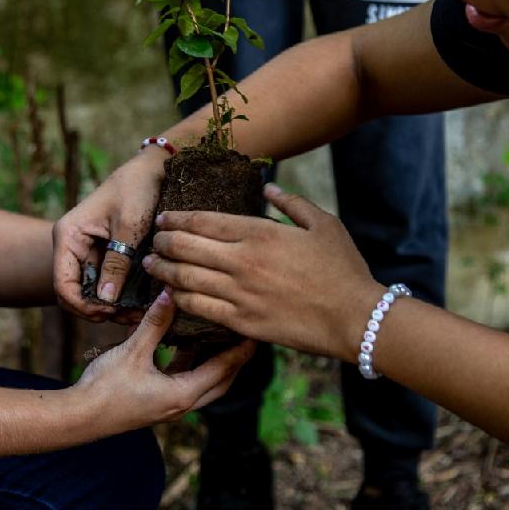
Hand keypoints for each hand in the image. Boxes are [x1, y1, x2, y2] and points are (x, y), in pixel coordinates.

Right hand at [52, 149, 166, 322]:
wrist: (152, 170)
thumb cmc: (137, 190)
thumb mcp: (129, 227)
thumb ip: (117, 263)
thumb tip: (105, 301)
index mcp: (68, 236)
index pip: (62, 283)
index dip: (81, 305)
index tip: (108, 313)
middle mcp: (72, 245)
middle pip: (74, 292)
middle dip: (96, 310)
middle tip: (128, 318)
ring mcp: (87, 251)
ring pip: (90, 291)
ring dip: (110, 306)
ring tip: (137, 314)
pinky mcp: (104, 254)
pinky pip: (105, 281)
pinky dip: (118, 295)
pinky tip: (138, 302)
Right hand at [74, 288, 255, 432]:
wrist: (79, 417)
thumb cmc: (105, 387)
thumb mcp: (132, 351)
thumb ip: (155, 323)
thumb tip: (172, 294)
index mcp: (182, 393)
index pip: (223, 369)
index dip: (241, 349)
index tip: (255, 330)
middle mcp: (181, 403)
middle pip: (222, 381)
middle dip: (236, 359)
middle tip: (246, 333)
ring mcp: (170, 405)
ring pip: (205, 383)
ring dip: (215, 361)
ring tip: (223, 334)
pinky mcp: (158, 402)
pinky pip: (186, 381)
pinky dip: (194, 364)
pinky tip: (189, 344)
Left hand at [142, 184, 385, 359]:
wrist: (356, 318)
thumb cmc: (343, 269)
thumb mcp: (323, 224)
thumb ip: (291, 203)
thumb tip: (268, 186)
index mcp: (260, 233)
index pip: (204, 222)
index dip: (178, 219)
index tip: (164, 218)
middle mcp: (243, 262)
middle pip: (187, 247)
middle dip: (164, 242)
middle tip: (154, 240)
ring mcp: (240, 294)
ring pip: (186, 279)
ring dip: (164, 270)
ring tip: (152, 265)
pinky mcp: (242, 322)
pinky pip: (200, 310)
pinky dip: (180, 300)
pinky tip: (171, 295)